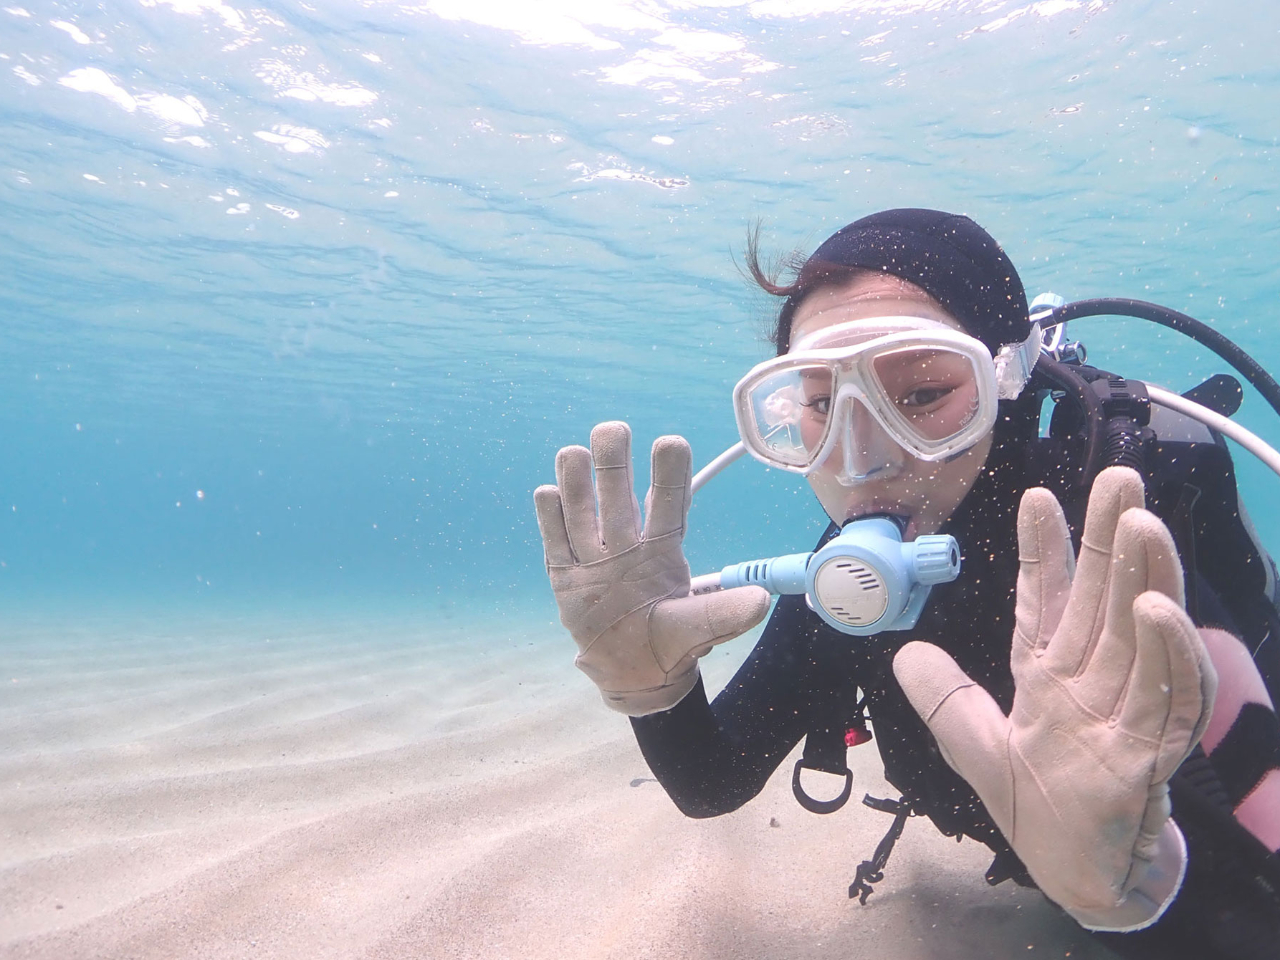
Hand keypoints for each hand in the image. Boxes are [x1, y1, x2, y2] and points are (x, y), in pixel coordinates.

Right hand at [534, 421, 770, 715]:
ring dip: (576, 479)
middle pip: (616, 492)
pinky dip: (549, 515)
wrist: (632, 670)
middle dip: (613, 460)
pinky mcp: (565, 573)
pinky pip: (553, 539)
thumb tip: (761, 602)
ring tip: (573, 455)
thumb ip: (723, 613)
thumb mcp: (700, 628)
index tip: (670, 443)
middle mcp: (627, 542)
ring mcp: (594, 555)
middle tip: (612, 430)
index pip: (667, 503)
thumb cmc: (671, 641)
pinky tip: (548, 494)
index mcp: (662, 549)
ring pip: (581, 508)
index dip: (668, 474)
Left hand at [893, 466, 1217, 930]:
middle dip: (1112, 538)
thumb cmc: (1038, 810)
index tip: (1037, 497)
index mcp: (1049, 676)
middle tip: (1120, 478)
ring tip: (1141, 522)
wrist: (1080, 877)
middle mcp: (1092, 683)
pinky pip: (1167, 697)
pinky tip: (1156, 609)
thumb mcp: (973, 745)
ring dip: (1145, 578)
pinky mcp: (1148, 755)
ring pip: (1142, 634)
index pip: (1045, 602)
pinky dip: (1167, 654)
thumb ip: (945, 699)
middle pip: (1103, 600)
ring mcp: (1125, 714)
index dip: (1042, 551)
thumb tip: (904, 653)